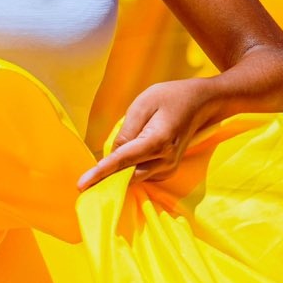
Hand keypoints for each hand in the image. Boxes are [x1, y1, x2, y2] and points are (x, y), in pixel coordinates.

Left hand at [78, 78, 213, 189]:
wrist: (201, 102)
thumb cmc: (169, 97)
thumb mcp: (142, 105)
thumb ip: (126, 131)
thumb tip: (114, 155)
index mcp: (157, 141)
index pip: (122, 161)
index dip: (100, 173)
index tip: (82, 184)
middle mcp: (165, 160)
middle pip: (128, 176)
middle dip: (107, 178)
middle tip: (85, 180)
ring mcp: (169, 167)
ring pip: (135, 178)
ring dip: (119, 173)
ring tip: (106, 165)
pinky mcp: (169, 169)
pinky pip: (143, 175)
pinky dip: (131, 170)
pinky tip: (126, 158)